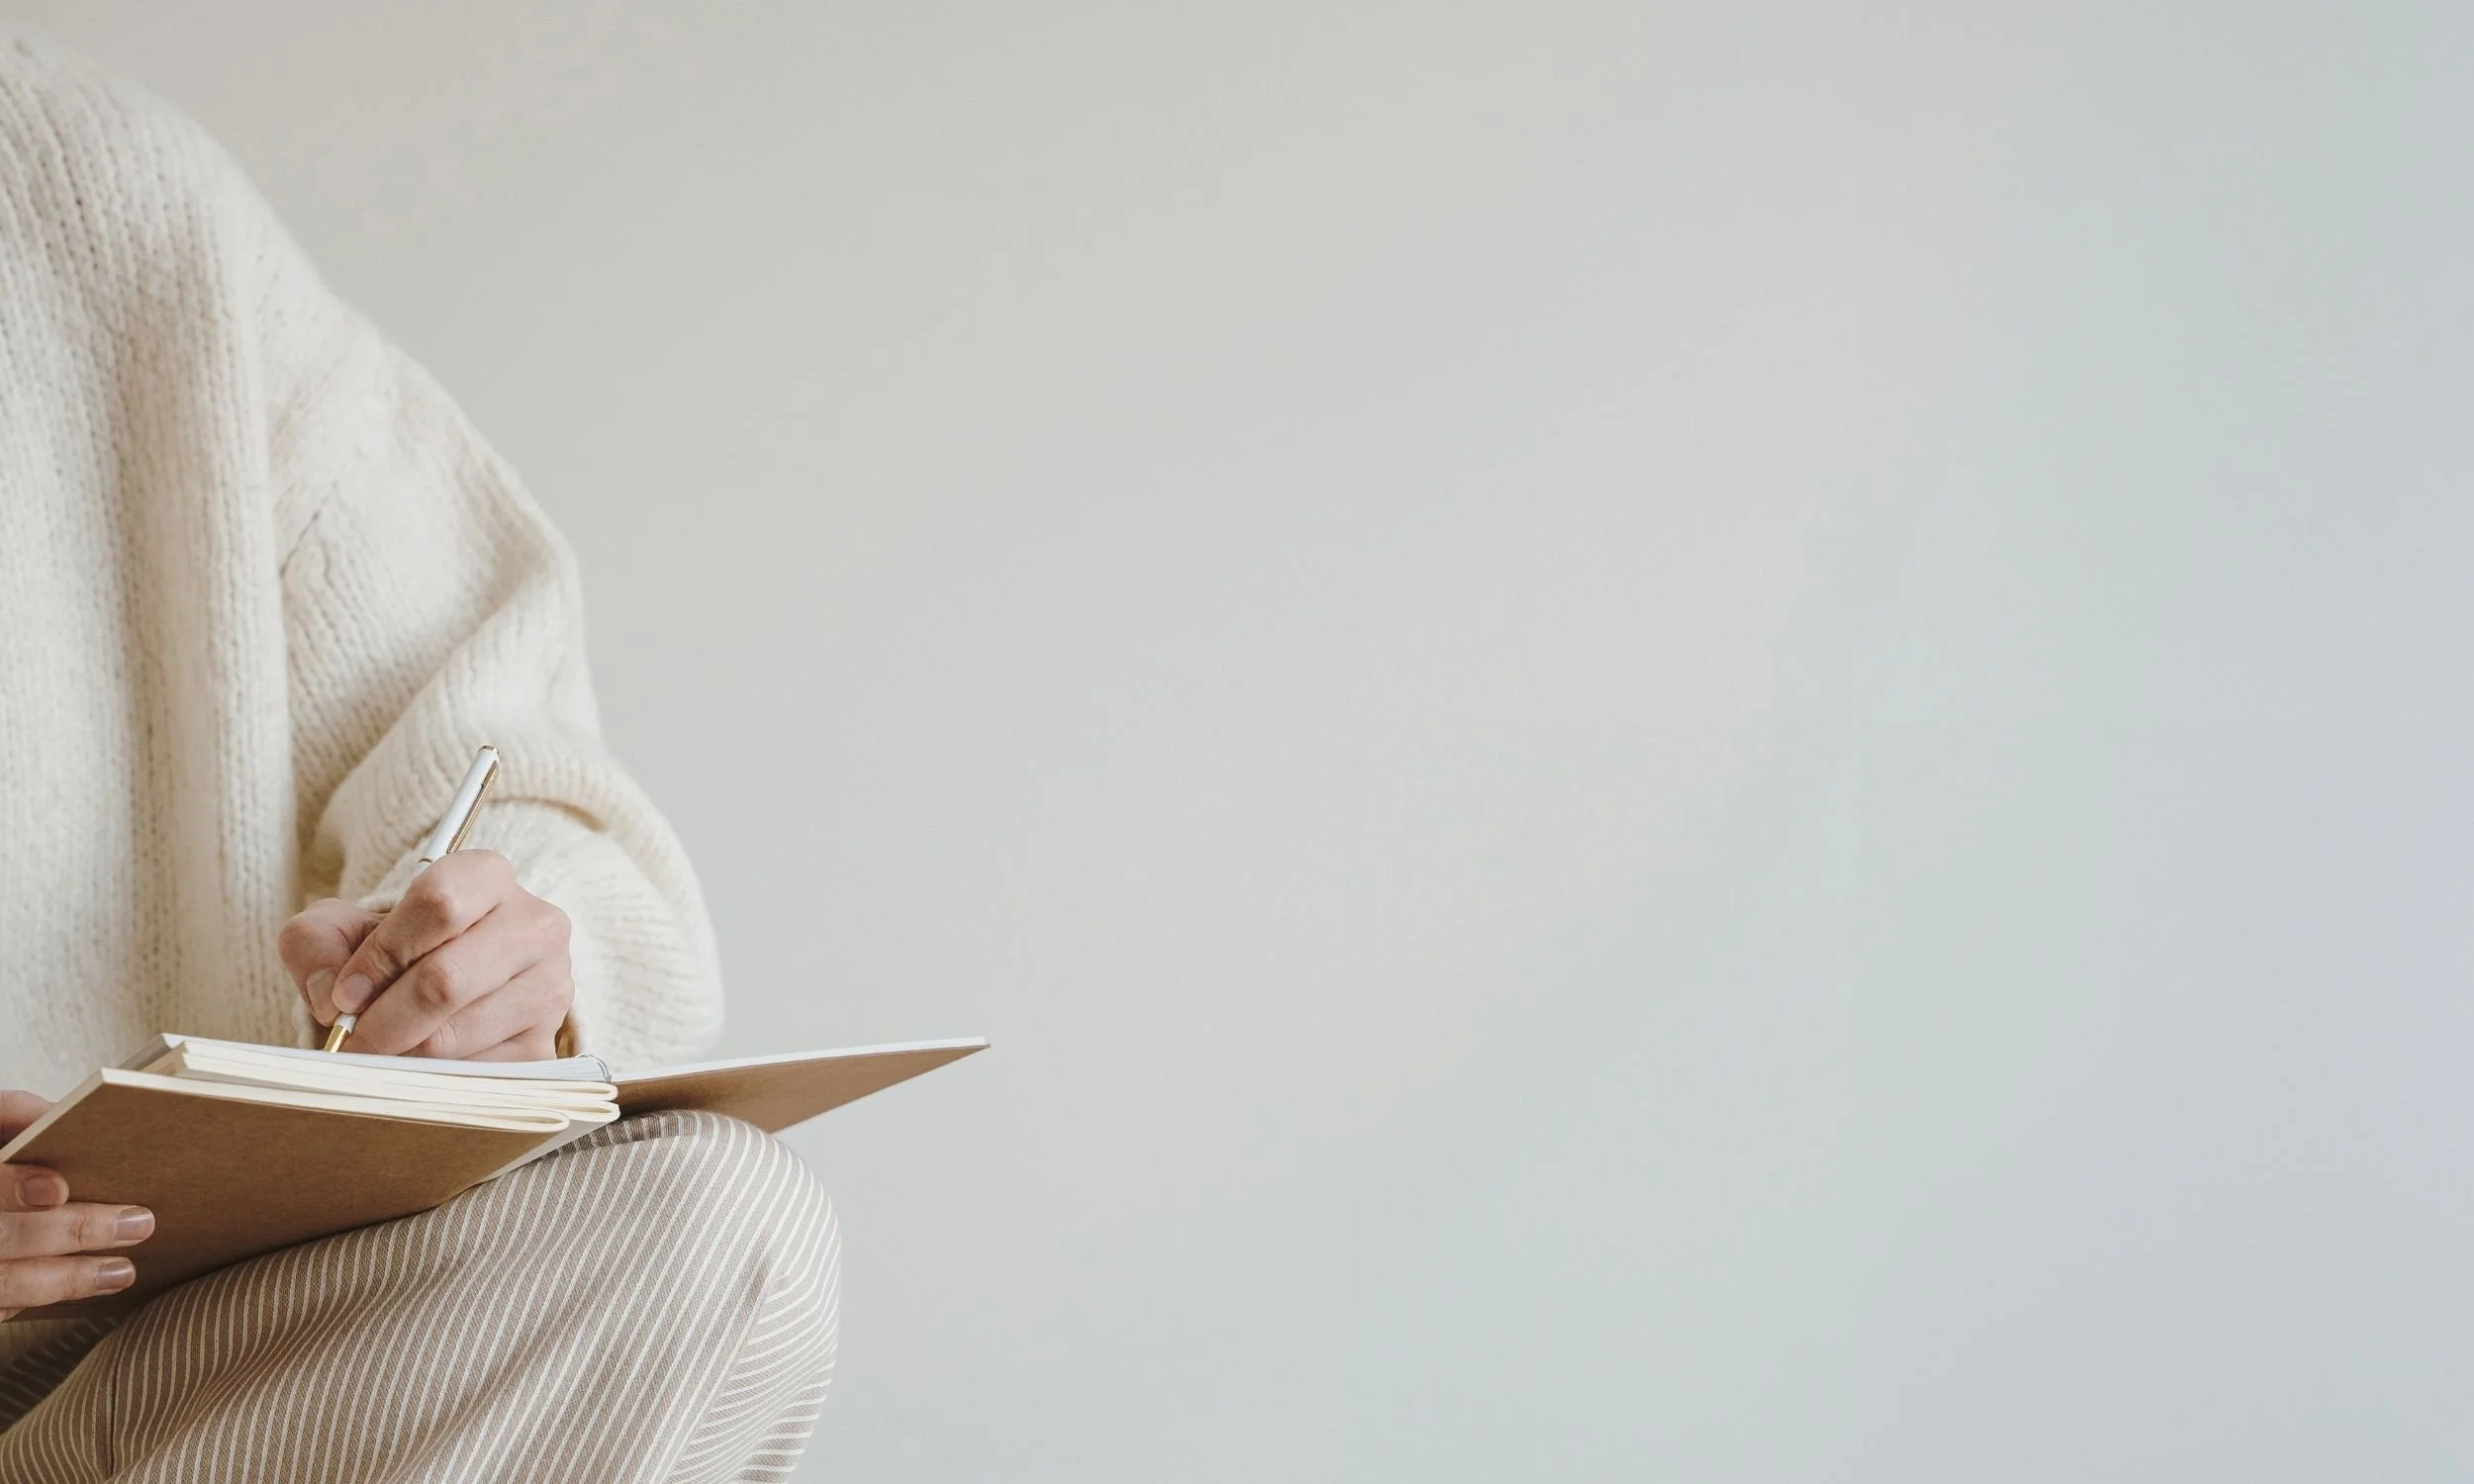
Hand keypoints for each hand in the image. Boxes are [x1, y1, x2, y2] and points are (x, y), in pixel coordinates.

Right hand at [0, 1091, 150, 1318]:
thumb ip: (16, 1115)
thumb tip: (58, 1119)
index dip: (12, 1186)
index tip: (57, 1189)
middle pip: (3, 1238)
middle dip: (71, 1231)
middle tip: (137, 1223)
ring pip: (4, 1284)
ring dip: (69, 1278)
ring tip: (124, 1269)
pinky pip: (2, 1306)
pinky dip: (49, 1296)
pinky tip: (94, 1285)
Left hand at [281, 851, 573, 1061]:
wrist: (448, 984)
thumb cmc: (397, 951)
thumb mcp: (343, 928)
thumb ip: (316, 943)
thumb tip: (330, 996)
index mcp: (488, 877)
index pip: (438, 905)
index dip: (380, 957)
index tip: (343, 994)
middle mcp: (535, 926)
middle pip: (446, 980)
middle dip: (382, 1022)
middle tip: (350, 1042)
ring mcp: (550, 987)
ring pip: (455, 1036)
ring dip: (402, 1055)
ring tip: (382, 1051)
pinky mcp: (545, 1044)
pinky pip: (474, 1076)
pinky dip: (432, 1081)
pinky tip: (418, 1067)